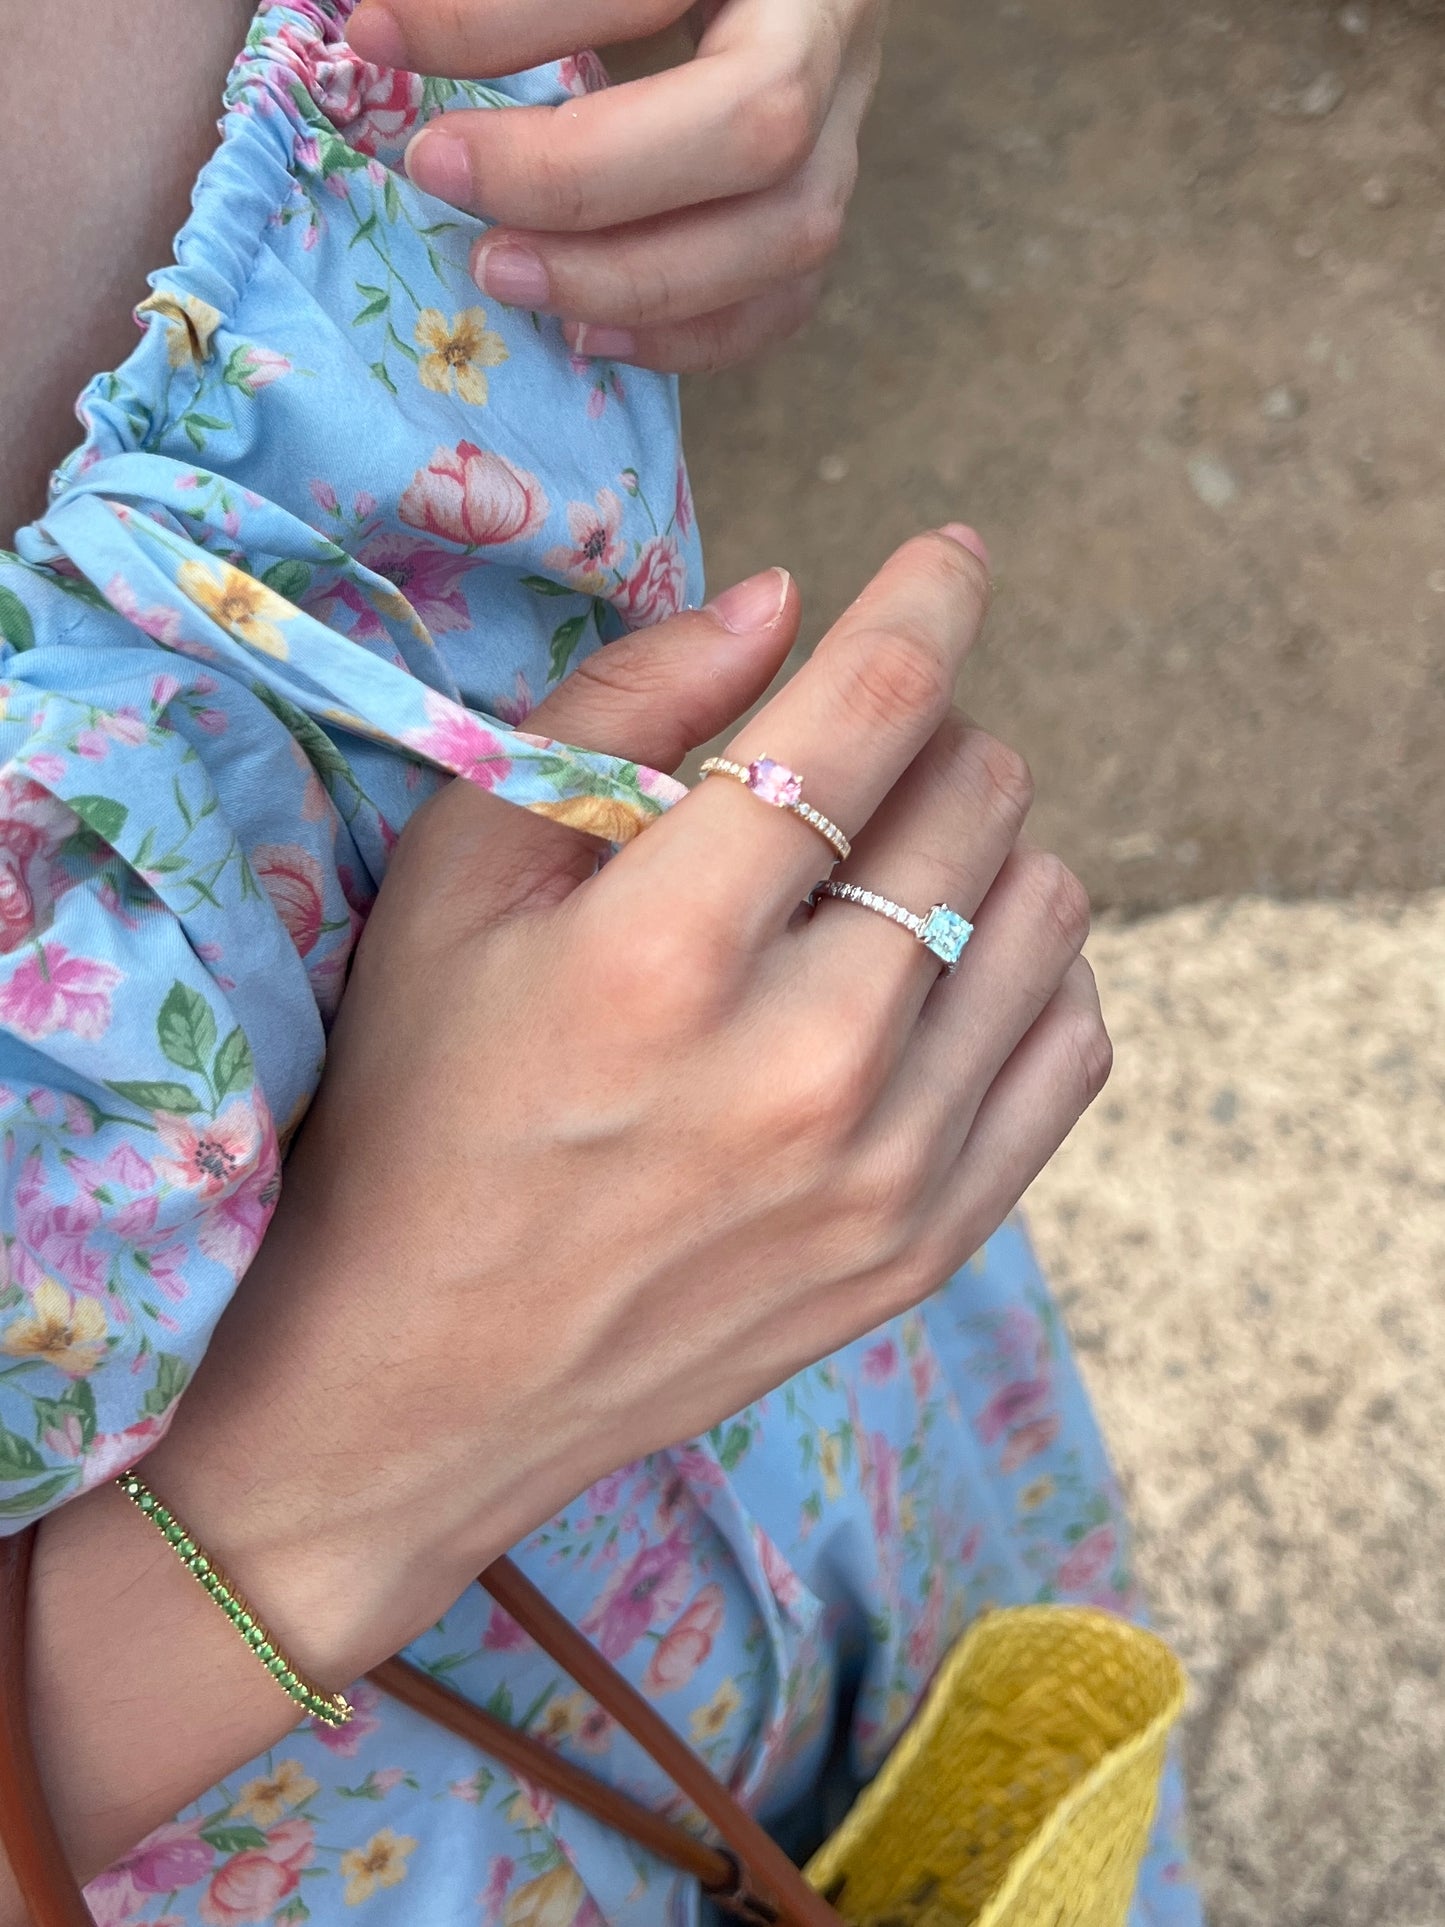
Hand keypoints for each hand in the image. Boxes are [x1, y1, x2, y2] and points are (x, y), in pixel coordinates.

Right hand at [147, 529, 1107, 1705]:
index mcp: (665, 955)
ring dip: (980, 844)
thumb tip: (780, 600)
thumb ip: (614, 716)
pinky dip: (1028, 971)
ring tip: (882, 870)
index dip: (926, 600)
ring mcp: (889, 1169)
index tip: (952, 553)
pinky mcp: (932, 1244)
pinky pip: (1072, 1039)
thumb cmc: (422, 1104)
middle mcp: (805, 1065)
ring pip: (1047, 906)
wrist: (430, 1375)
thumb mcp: (455, 883)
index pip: (864, 714)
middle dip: (922, 734)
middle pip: (972, 795)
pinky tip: (934, 974)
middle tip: (844, 764)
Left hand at [345, 0, 885, 370]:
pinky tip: (584, 335)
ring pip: (789, 234)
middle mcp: (833, 30)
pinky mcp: (824, 205)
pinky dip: (682, 336)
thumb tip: (380, 31)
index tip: (376, 36)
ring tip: (502, 274)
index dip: (507, 22)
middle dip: (586, 178)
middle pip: (758, 129)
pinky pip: (782, 303)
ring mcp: (850, 130)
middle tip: (441, 175)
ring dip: (632, 281)